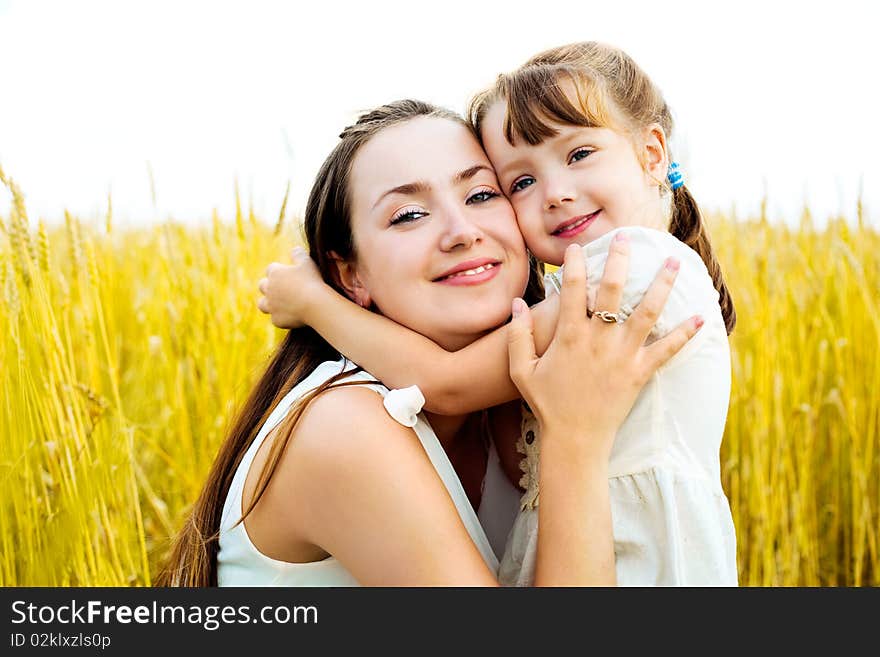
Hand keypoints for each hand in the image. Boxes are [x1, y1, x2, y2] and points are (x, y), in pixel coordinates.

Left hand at [257, 246, 326, 328]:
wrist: (315, 304)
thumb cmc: (312, 281)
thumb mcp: (307, 262)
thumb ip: (299, 254)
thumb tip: (295, 249)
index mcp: (275, 273)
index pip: (271, 269)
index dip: (280, 271)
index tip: (288, 274)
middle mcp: (269, 289)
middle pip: (263, 286)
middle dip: (270, 286)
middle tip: (282, 288)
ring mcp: (271, 306)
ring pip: (262, 304)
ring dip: (268, 303)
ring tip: (278, 304)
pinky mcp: (277, 320)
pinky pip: (276, 318)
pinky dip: (282, 317)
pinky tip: (291, 316)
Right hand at [507, 234, 703, 461]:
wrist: (574, 439)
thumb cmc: (546, 403)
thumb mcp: (521, 369)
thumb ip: (518, 335)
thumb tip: (516, 303)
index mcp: (570, 335)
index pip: (574, 288)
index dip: (576, 264)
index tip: (579, 247)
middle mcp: (599, 340)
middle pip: (614, 290)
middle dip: (621, 259)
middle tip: (627, 236)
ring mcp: (622, 356)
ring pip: (647, 312)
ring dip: (662, 285)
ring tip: (674, 261)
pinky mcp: (640, 373)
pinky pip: (667, 350)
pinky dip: (685, 334)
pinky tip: (701, 317)